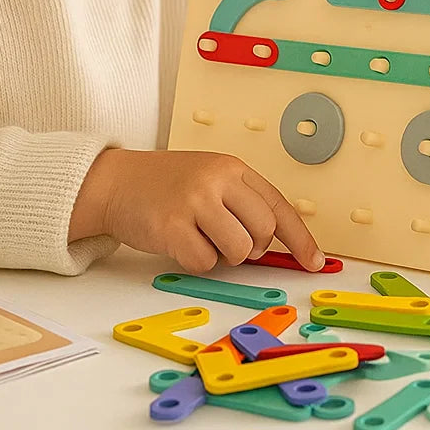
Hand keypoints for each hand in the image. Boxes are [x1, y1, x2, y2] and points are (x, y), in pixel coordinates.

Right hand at [71, 147, 324, 273]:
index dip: (300, 238)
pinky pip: (204, 262)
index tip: (313, 261)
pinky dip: (195, 261)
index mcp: (231, 167)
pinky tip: (178, 241)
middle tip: (227, 241)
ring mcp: (194, 201)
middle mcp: (216, 180)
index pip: (278, 205)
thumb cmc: (166, 185)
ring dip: (222, 256)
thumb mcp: (209, 178)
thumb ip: (241, 201)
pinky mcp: (172, 226)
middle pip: (262, 231)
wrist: (116, 182)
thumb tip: (276, 243)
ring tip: (200, 237)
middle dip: (251, 248)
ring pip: (238, 252)